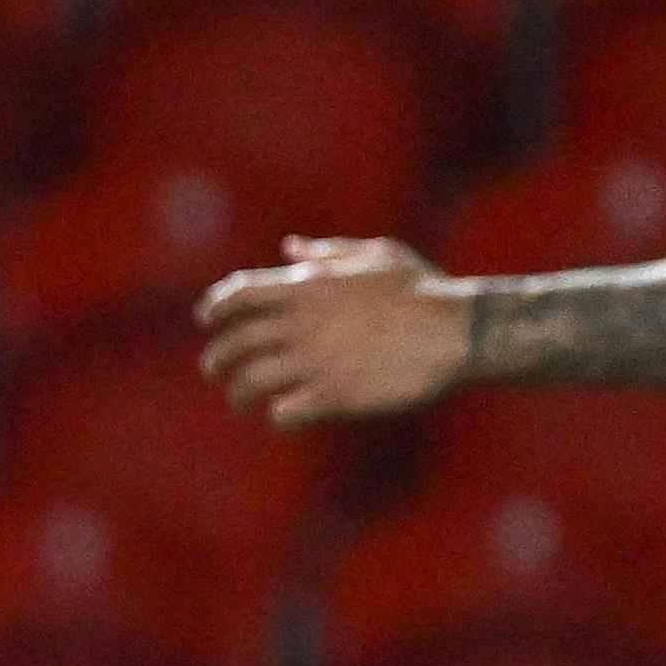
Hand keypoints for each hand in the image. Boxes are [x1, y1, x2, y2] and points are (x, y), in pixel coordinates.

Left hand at [196, 236, 473, 425]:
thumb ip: (328, 252)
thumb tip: (289, 248)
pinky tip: (283, 416)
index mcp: (305, 288)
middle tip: (215, 371)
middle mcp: (299, 324)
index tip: (206, 321)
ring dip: (238, 393)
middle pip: (234, 344)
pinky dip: (277, 417)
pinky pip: (284, 413)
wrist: (458, 331)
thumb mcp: (376, 254)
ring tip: (240, 401)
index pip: (236, 294)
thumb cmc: (422, 290)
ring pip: (250, 382)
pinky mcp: (332, 396)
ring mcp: (313, 362)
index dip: (214, 308)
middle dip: (217, 359)